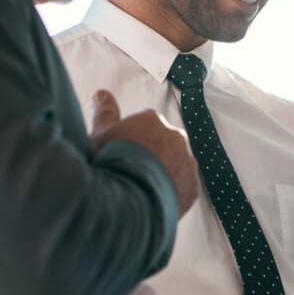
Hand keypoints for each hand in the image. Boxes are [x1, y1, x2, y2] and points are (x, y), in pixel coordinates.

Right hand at [89, 89, 198, 215]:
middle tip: (132, 173)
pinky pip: (184, 188)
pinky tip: (155, 201)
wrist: (127, 196)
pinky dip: (173, 194)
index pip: (145, 127)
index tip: (123, 155)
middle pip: (164, 145)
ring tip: (143, 190)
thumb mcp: (100, 134)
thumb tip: (102, 93)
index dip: (133, 142)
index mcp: (153, 120)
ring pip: (176, 166)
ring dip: (164, 174)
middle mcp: (175, 137)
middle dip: (151, 156)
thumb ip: (105, 112)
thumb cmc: (111, 161)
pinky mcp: (193, 187)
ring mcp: (187, 162)